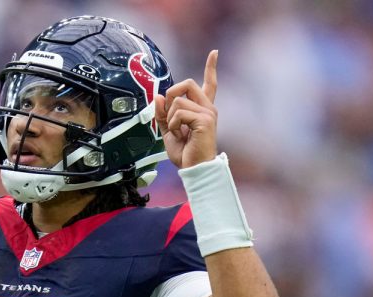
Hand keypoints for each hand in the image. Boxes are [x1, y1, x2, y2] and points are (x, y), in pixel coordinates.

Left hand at [154, 50, 217, 168]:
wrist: (194, 169)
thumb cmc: (185, 153)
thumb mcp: (168, 131)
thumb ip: (162, 114)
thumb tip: (158, 96)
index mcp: (202, 109)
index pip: (209, 84)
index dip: (211, 68)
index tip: (214, 52)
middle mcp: (208, 108)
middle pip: (188, 83)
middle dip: (172, 93)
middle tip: (168, 112)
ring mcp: (208, 113)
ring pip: (178, 100)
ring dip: (169, 117)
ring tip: (177, 132)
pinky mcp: (205, 120)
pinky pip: (179, 112)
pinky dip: (172, 124)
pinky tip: (180, 134)